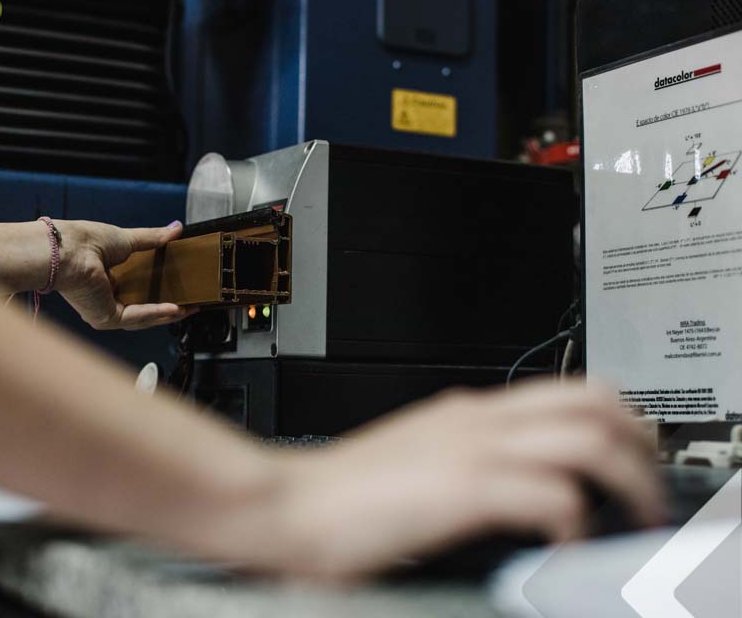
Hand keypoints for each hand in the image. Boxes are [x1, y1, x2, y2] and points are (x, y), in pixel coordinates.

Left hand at [55, 219, 195, 329]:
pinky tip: (175, 309)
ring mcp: (106, 310)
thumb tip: (176, 229)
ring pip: (143, 317)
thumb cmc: (85, 241)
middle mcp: (106, 298)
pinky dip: (157, 313)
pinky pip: (137, 317)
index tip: (181, 288)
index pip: (139, 290)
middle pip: (144, 307)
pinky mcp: (107, 317)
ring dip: (167, 314)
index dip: (161, 290)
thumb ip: (153, 238)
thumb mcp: (128, 239)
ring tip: (189, 308)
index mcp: (108, 279)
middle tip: (191, 303)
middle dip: (169, 308)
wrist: (68, 251)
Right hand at [271, 380, 662, 580]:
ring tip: (633, 514)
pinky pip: (553, 497)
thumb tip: (508, 488)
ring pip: (587, 440)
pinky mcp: (463, 488)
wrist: (287, 503)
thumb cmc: (336, 494)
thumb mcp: (412, 461)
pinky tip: (564, 544)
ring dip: (627, 479)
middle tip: (649, 480)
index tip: (630, 451)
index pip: (563, 391)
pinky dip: (576, 523)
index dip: (613, 418)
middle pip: (592, 402)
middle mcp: (474, 419)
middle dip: (639, 440)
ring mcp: (471, 449)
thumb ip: (461, 461)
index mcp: (463, 412)